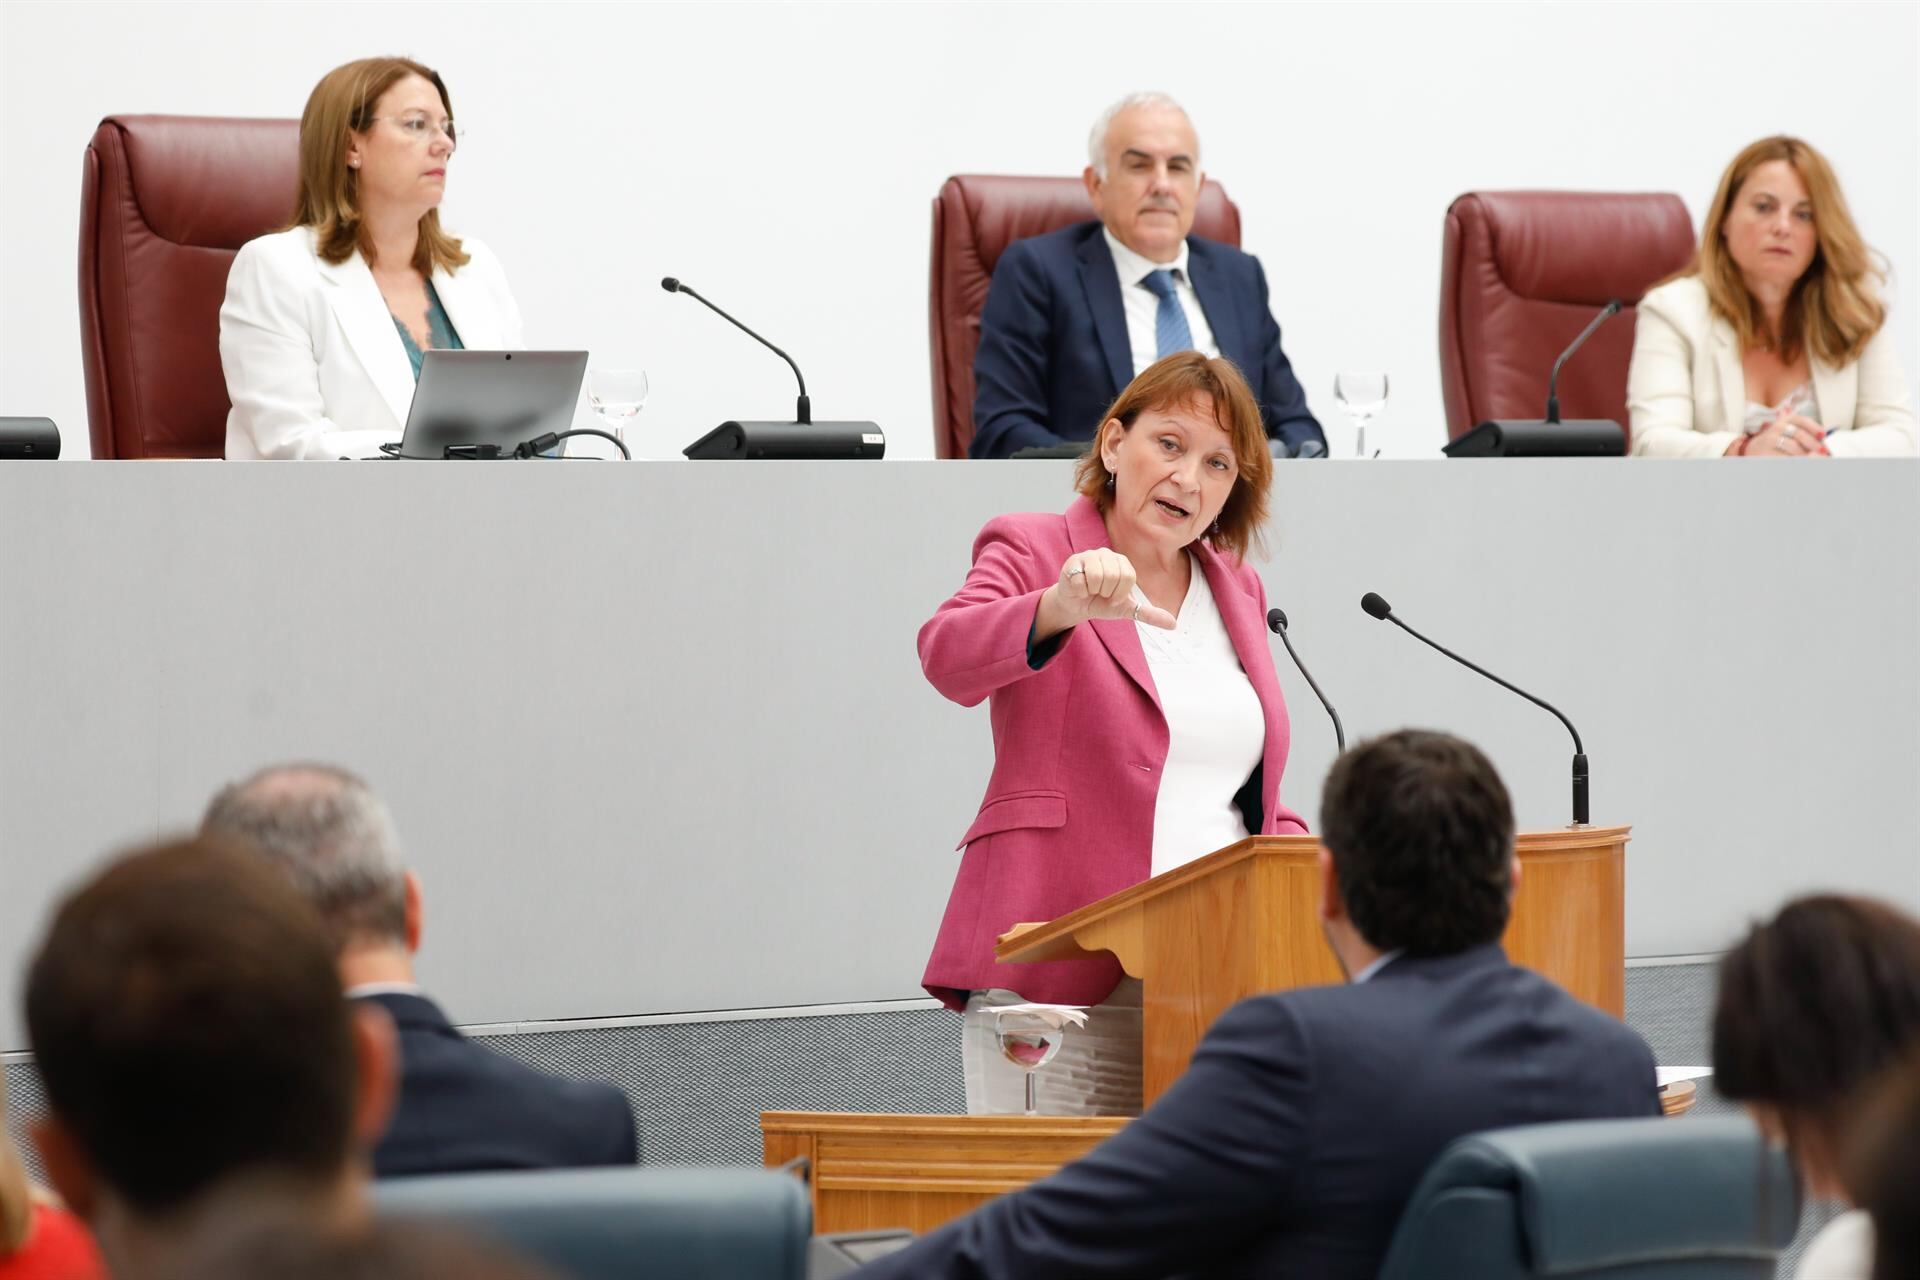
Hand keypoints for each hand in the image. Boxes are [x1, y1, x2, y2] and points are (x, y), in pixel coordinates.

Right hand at [1035, 550, 1177, 639]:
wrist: (1077, 606)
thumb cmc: (1102, 603)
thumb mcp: (1127, 609)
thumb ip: (1149, 614)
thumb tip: (1173, 624)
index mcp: (1122, 562)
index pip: (1127, 577)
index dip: (1119, 593)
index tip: (1113, 596)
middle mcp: (1107, 554)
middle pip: (1112, 576)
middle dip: (1105, 592)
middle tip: (1100, 593)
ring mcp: (1089, 556)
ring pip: (1096, 576)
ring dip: (1092, 591)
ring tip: (1090, 590)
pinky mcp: (1072, 561)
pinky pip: (1080, 580)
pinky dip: (1079, 591)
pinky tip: (1079, 588)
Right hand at [1745, 412, 1826, 457]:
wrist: (1755, 449)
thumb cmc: (1778, 441)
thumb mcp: (1789, 433)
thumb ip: (1805, 435)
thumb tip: (1823, 445)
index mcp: (1786, 420)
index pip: (1802, 421)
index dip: (1814, 427)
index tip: (1823, 435)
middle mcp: (1777, 427)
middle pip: (1799, 434)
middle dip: (1813, 443)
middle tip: (1823, 451)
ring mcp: (1771, 439)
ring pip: (1793, 447)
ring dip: (1806, 454)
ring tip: (1814, 459)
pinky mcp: (1767, 452)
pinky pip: (1785, 457)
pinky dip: (1795, 460)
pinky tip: (1801, 463)